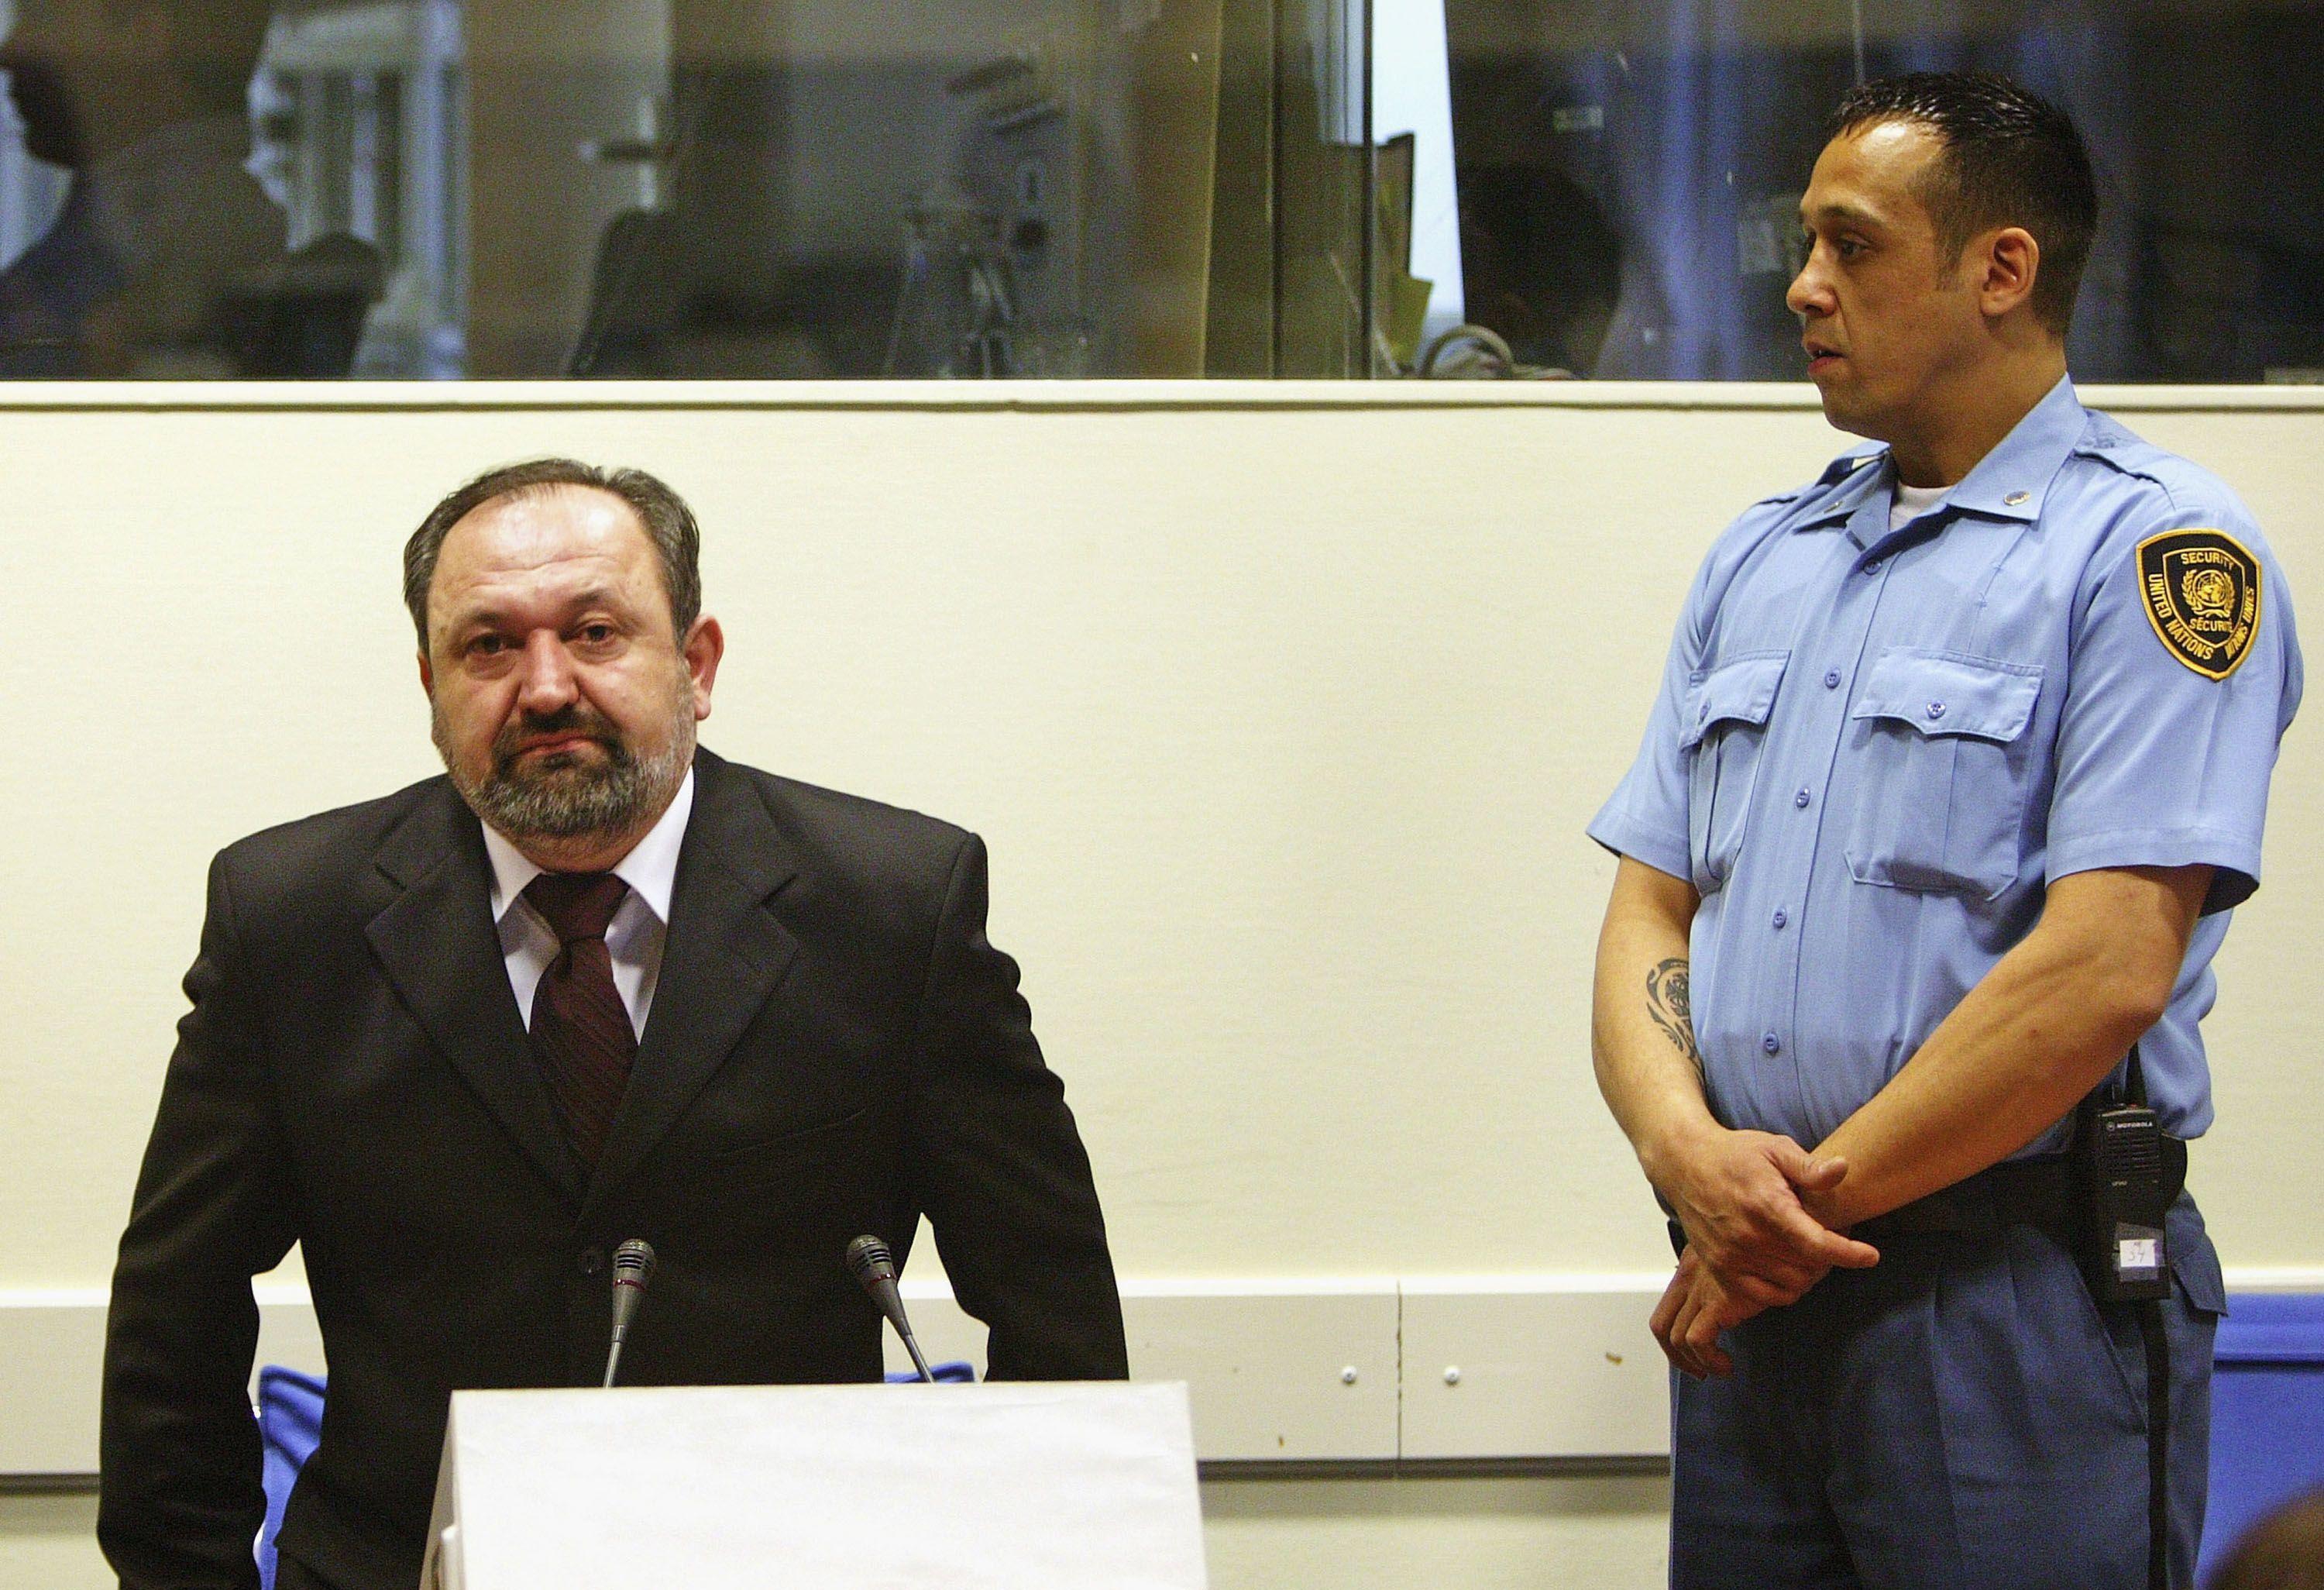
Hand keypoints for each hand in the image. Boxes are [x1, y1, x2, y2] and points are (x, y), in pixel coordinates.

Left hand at [1650, 1248, 1762, 1377]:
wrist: (1789, 1233)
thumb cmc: (1772, 1244)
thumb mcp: (1742, 1255)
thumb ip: (1730, 1272)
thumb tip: (1733, 1298)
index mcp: (1691, 1264)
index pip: (1669, 1303)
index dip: (1675, 1331)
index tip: (1694, 1351)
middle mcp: (1690, 1275)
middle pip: (1661, 1322)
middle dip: (1674, 1355)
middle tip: (1697, 1370)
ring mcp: (1702, 1288)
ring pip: (1676, 1336)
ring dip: (1693, 1362)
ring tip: (1719, 1369)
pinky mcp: (1720, 1300)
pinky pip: (1697, 1341)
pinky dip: (1708, 1359)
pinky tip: (1727, 1364)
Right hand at [1653, 1126, 1879, 1298]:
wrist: (1685, 1165)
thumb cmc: (1735, 1154)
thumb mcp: (1775, 1149)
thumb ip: (1809, 1167)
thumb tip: (1843, 1169)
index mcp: (1766, 1205)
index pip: (1816, 1243)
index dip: (1849, 1253)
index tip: (1871, 1256)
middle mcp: (1748, 1237)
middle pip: (1808, 1268)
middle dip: (1831, 1260)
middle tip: (1835, 1243)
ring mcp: (1731, 1257)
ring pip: (1790, 1285)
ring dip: (1810, 1275)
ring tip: (1813, 1255)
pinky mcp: (1720, 1269)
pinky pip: (1765, 1296)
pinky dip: (1785, 1290)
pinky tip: (1790, 1269)